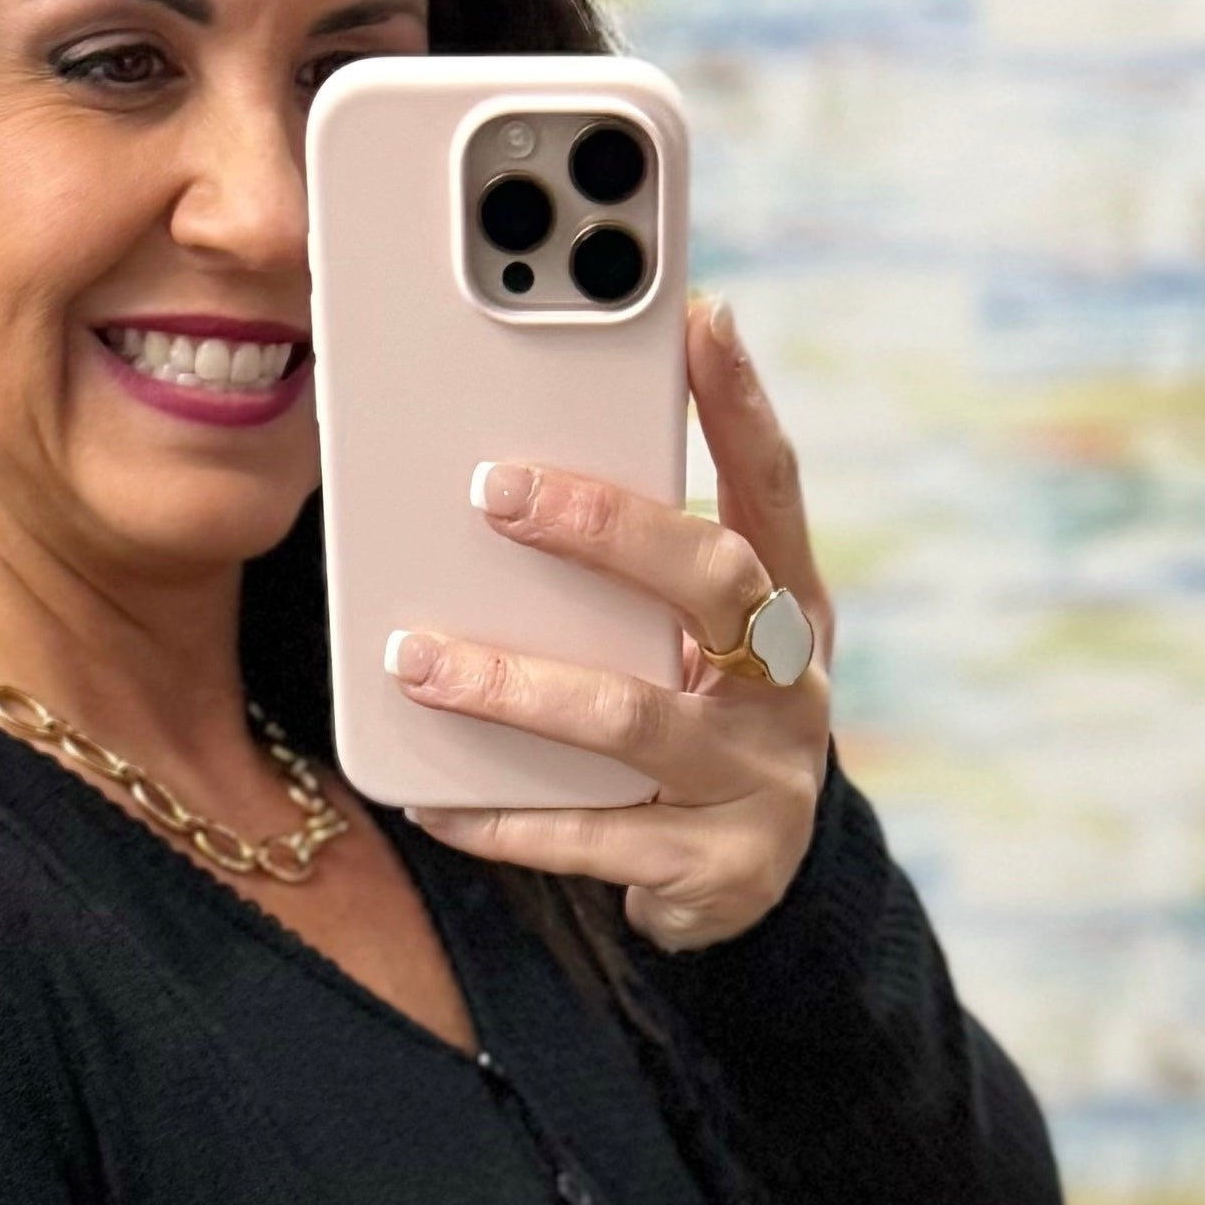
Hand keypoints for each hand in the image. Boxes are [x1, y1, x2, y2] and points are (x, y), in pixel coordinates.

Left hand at [385, 296, 836, 954]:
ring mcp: (758, 778)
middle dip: (605, 528)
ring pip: (632, 718)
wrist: (754, 887)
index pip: (771, 488)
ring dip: (513, 686)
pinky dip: (502, 817)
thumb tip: (503, 473)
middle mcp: (788, 683)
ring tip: (416, 660)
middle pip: (714, 580)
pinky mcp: (713, 868)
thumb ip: (634, 577)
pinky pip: (590, 837)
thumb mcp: (689, 646)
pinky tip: (431, 798)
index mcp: (787, 606)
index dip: (741, 404)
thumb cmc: (694, 726)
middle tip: (495, 488)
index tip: (700, 317)